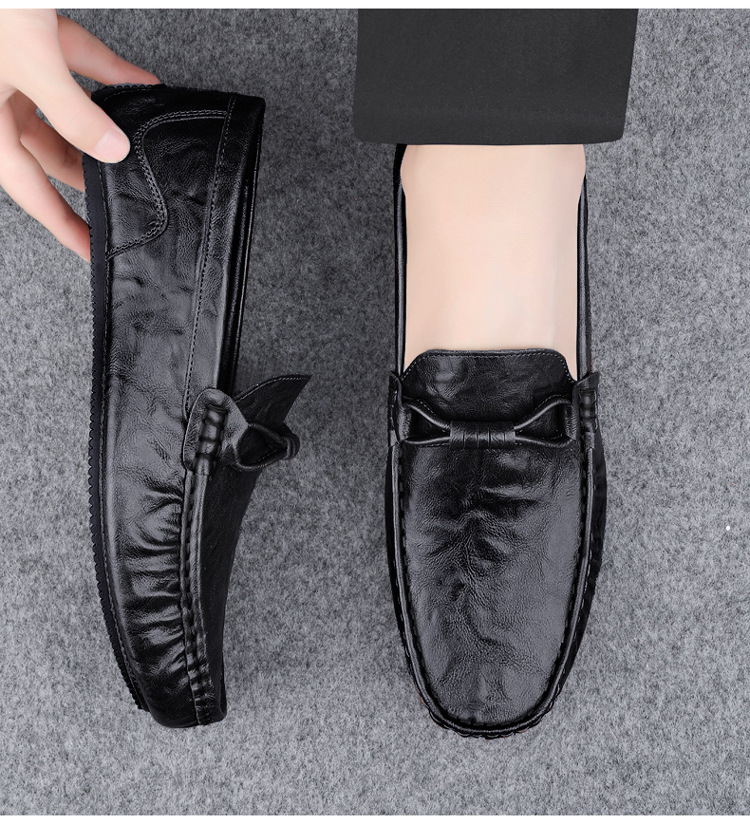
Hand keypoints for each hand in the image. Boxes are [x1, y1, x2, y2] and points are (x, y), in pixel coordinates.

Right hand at [0, 11, 158, 259]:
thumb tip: (114, 150)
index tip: (91, 249)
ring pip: (66, 111)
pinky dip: (110, 75)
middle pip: (52, 153)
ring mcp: (16, 69)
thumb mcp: (31, 62)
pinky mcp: (33, 35)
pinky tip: (143, 86)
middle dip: (93, 171)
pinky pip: (77, 66)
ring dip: (105, 123)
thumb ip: (73, 111)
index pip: (31, 192)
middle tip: (131, 192)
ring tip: (140, 142)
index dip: (64, 225)